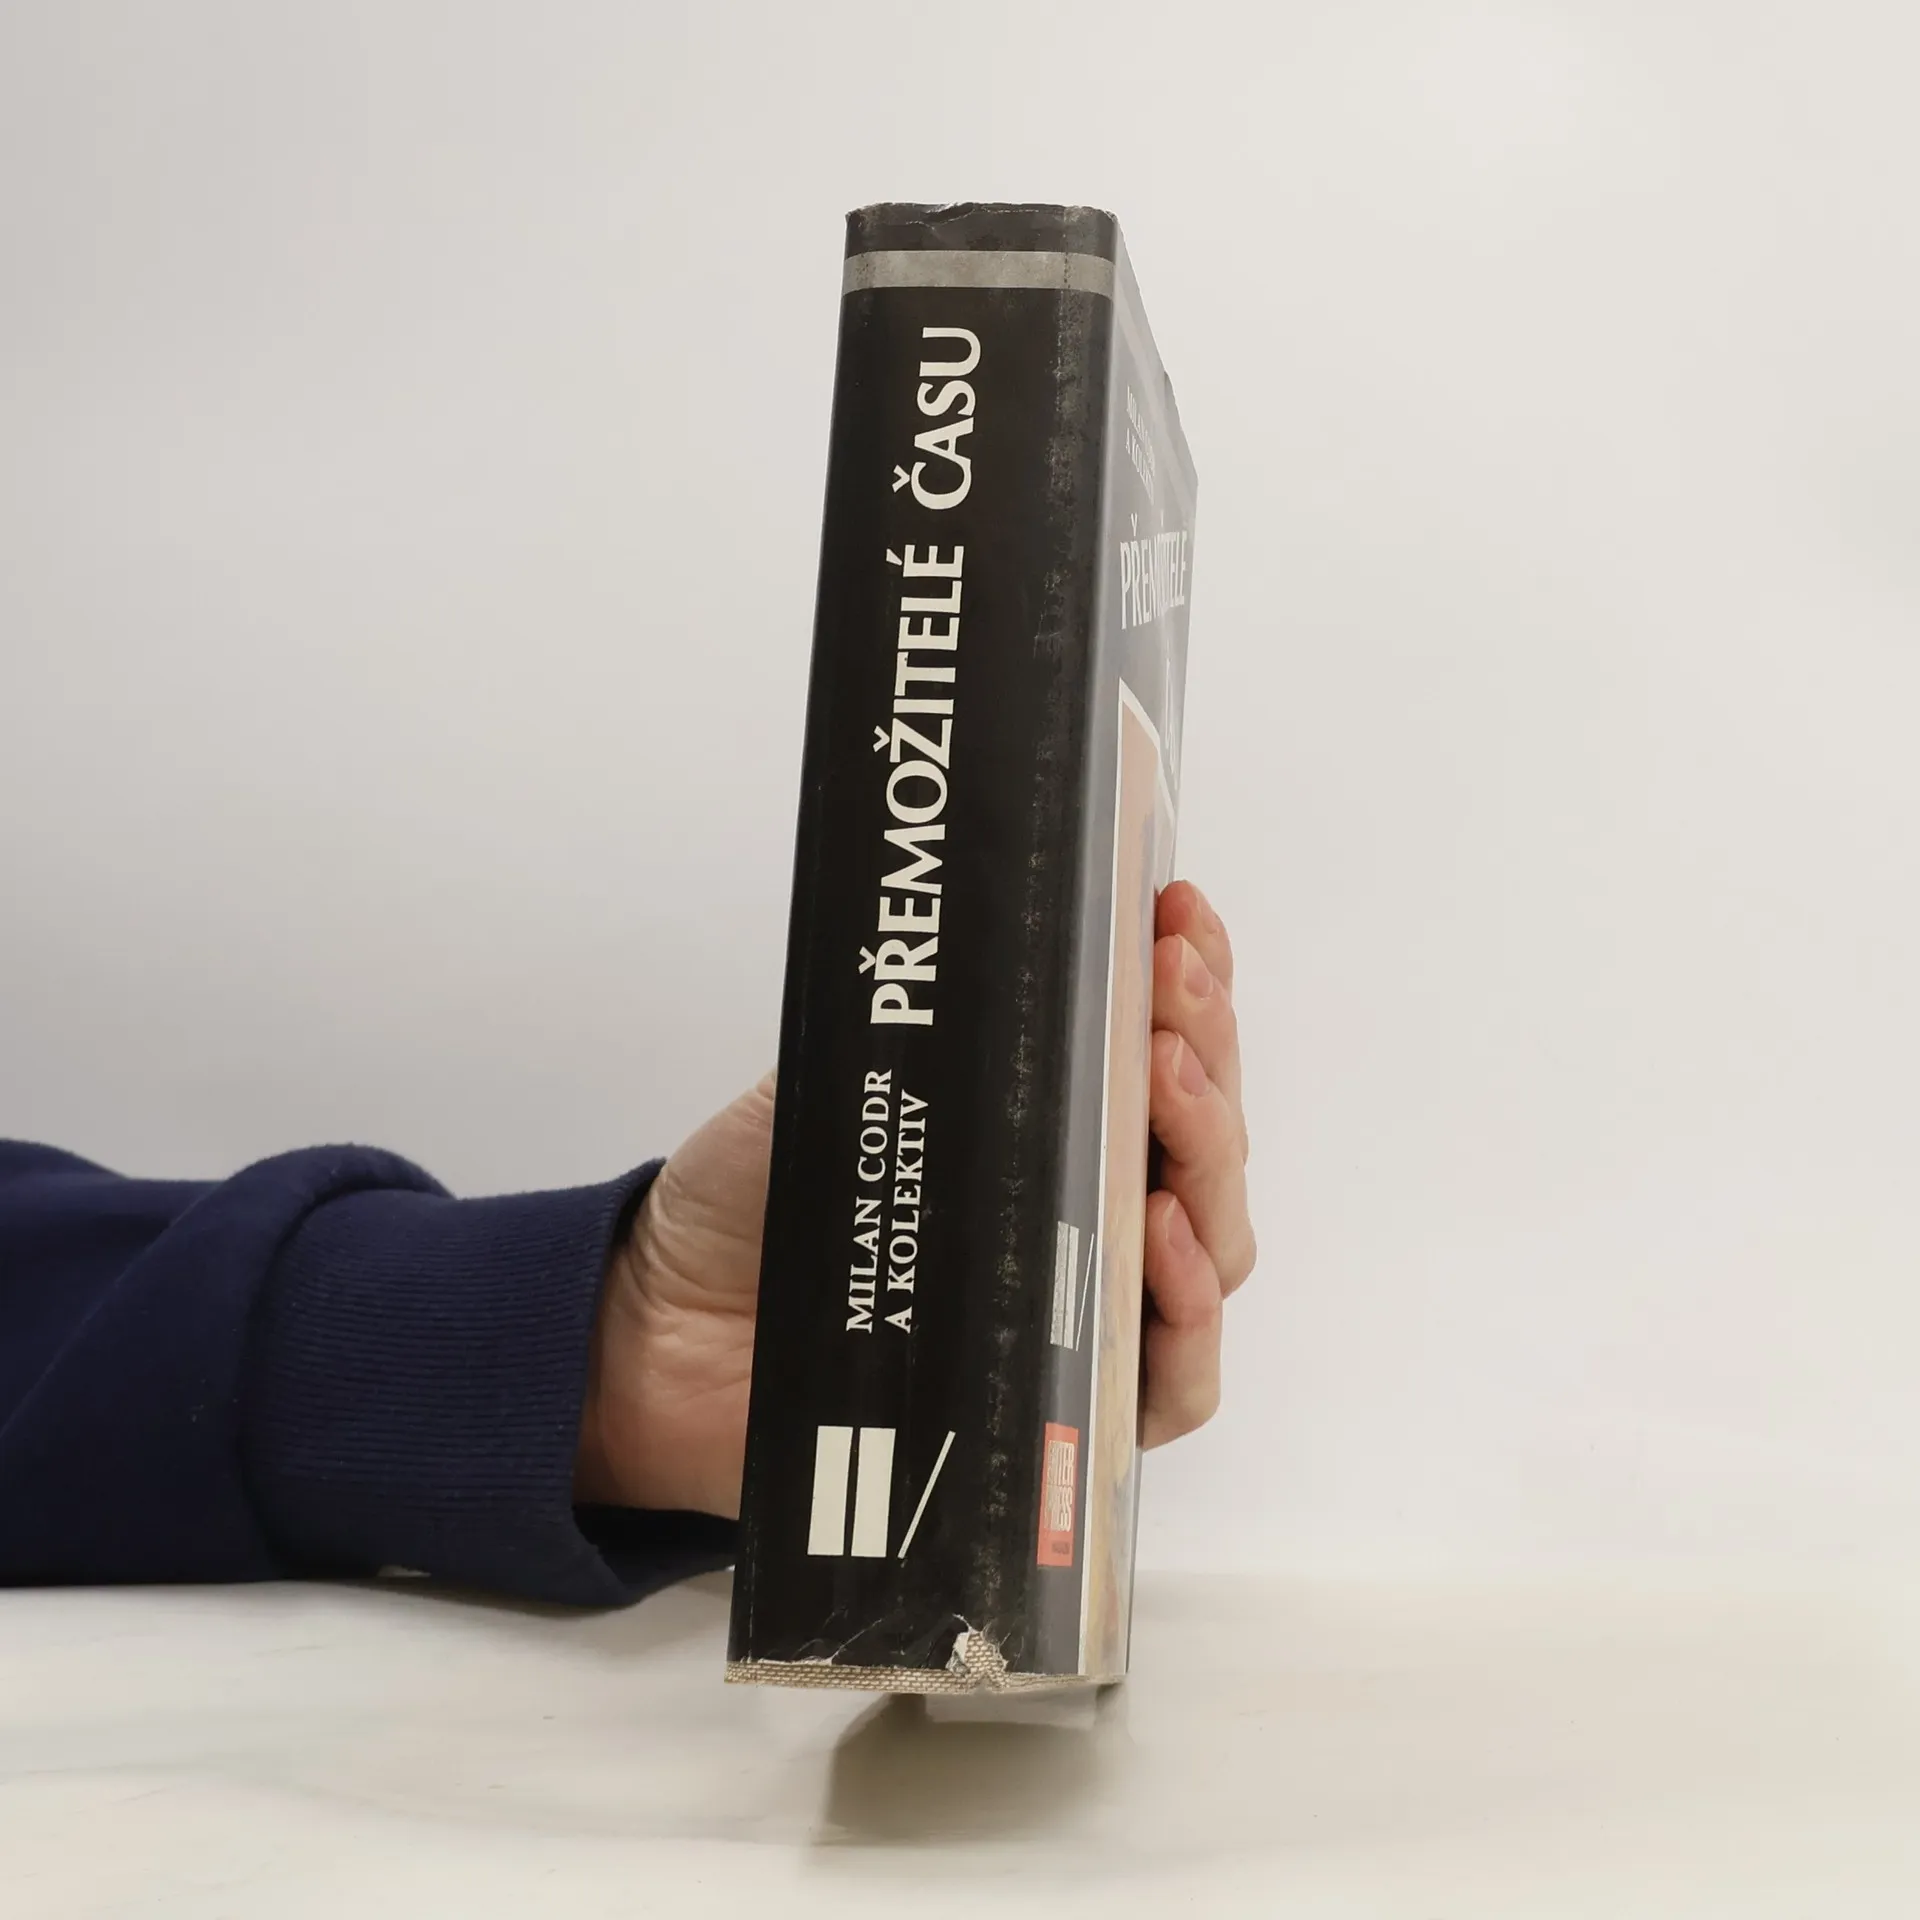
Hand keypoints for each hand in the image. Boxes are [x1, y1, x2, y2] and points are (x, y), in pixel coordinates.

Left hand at [576, 881, 1253, 1513]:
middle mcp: (1093, 1216)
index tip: (1175, 912)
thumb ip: (929, 1026)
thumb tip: (1013, 946)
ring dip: (1211, 1158)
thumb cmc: (760, 1203)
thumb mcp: (842, 1075)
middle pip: (1205, 1140)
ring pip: (1215, 1245)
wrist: (670, 1330)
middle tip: (1169, 988)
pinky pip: (1174, 1381)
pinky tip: (1164, 1236)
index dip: (1191, 977)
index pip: (1160, 1049)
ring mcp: (1091, 1313)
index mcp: (1055, 1127)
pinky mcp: (1074, 1414)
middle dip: (1205, 1050)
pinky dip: (1191, 1311)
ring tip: (1167, 1087)